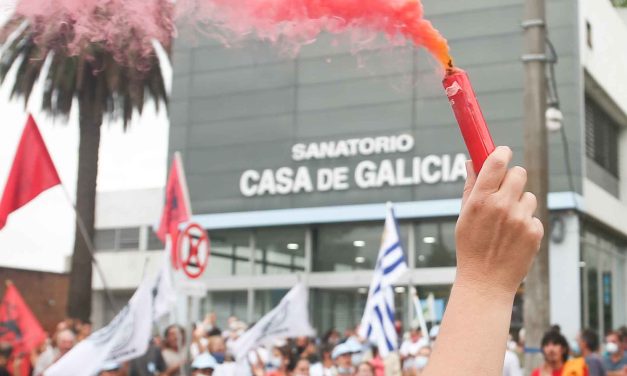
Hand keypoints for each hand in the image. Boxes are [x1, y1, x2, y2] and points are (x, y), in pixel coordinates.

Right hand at [455, 146, 543, 295]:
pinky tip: (513, 238)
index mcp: (480, 200)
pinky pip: (533, 216)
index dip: (501, 152)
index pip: (496, 161)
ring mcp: (520, 219)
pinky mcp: (534, 232)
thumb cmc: (470, 248)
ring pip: (528, 196)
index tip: (502, 152)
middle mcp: (501, 206)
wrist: (485, 282)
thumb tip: (472, 162)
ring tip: (507, 222)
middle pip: (519, 173)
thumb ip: (470, 187)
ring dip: (520, 203)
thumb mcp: (463, 216)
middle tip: (505, 189)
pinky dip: (526, 223)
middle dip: (512, 178)